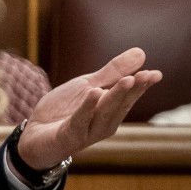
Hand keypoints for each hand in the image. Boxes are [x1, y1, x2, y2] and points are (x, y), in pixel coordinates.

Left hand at [17, 47, 161, 169]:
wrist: (34, 133)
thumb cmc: (64, 110)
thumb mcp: (88, 85)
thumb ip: (112, 72)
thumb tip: (141, 53)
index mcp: (111, 111)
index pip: (129, 96)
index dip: (142, 86)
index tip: (156, 74)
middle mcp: (104, 124)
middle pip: (120, 104)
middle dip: (133, 89)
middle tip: (146, 75)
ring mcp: (88, 132)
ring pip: (104, 112)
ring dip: (116, 96)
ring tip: (127, 80)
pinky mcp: (69, 136)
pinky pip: (80, 120)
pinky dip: (87, 107)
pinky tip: (94, 93)